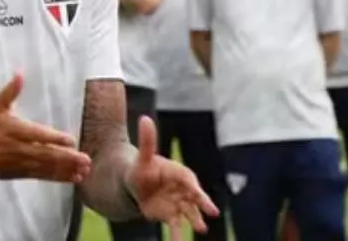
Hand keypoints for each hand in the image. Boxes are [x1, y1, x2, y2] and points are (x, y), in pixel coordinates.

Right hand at [0, 72, 91, 182]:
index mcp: (15, 130)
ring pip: (46, 167)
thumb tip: (20, 72)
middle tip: (86, 159)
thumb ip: (11, 91)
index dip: (54, 138)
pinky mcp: (20, 174)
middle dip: (67, 158)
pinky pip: (42, 176)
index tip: (71, 140)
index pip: (38, 135)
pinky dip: (57, 178)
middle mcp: (19, 148)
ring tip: (84, 171)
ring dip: (66, 170)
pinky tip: (72, 178)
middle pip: (46, 154)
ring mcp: (20, 163)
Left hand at [126, 116, 219, 239]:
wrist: (135, 184)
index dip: (192, 187)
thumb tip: (145, 118)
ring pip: (189, 213)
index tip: (197, 193)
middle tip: (212, 212)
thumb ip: (147, 140)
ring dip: (195, 220)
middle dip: (202, 204)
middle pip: (194, 197)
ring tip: (201, 229)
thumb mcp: (143, 156)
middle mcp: (182, 189)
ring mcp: (178, 203)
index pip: (188, 180)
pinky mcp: (170, 215)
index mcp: (178, 173)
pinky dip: (177, 236)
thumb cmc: (142, 168)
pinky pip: (176, 227)